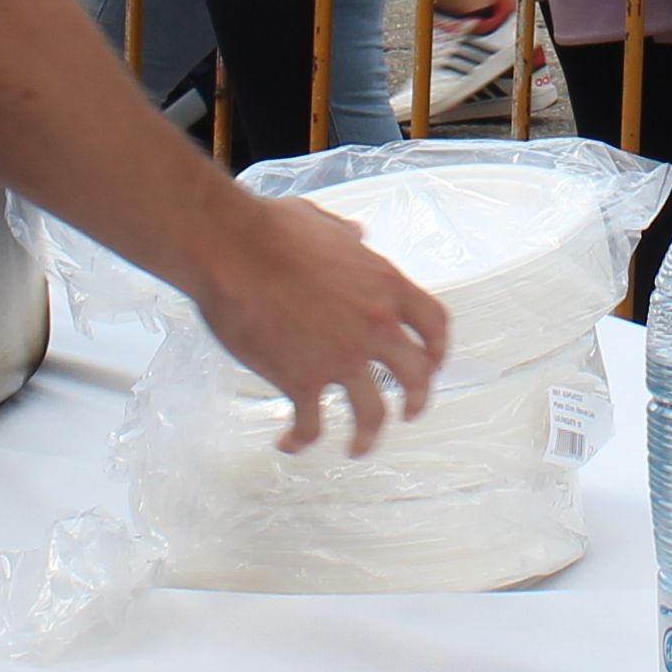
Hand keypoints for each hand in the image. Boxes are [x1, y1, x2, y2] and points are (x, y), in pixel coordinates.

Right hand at [184, 197, 451, 452]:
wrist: (233, 250)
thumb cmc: (271, 229)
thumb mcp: (323, 223)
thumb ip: (347, 236)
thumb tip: (358, 234)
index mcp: (385, 285)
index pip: (434, 323)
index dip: (438, 349)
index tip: (434, 363)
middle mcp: (375, 326)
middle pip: (415, 375)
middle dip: (418, 399)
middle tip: (409, 412)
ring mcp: (341, 357)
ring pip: (373, 413)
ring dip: (368, 436)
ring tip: (358, 448)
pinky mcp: (302, 380)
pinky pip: (311, 424)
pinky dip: (302, 439)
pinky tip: (290, 444)